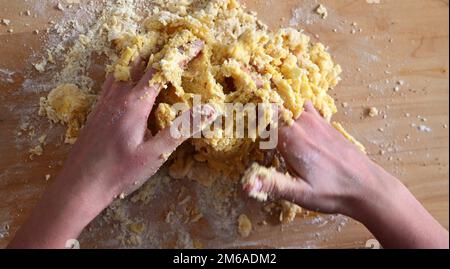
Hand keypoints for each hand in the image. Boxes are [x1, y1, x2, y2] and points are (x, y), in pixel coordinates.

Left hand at [8, 41, 216, 247]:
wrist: (80, 184)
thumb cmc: (120, 172)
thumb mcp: (155, 154)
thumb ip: (181, 129)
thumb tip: (209, 109)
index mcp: (135, 104)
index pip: (161, 70)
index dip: (180, 54)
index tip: (197, 44)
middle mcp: (118, 96)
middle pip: (140, 61)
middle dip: (161, 50)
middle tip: (179, 47)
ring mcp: (104, 101)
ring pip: (124, 68)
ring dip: (142, 58)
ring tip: (156, 56)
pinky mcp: (97, 109)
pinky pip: (113, 80)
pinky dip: (127, 71)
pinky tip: (130, 81)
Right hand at [251, 101, 391, 215]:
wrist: (367, 186)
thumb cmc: (333, 192)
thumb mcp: (300, 193)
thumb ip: (273, 184)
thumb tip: (246, 185)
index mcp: (292, 138)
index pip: (263, 115)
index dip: (248, 112)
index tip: (236, 113)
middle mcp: (303, 123)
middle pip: (275, 103)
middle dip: (260, 102)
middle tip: (246, 101)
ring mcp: (316, 120)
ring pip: (290, 101)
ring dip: (277, 101)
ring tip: (264, 100)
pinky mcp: (325, 123)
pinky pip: (305, 105)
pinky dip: (294, 104)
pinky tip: (290, 111)